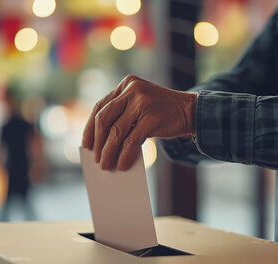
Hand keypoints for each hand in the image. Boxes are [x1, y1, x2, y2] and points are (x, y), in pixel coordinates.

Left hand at [82, 75, 196, 170]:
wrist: (192, 111)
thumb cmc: (163, 113)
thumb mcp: (141, 105)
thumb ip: (123, 115)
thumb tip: (100, 143)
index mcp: (126, 84)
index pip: (100, 107)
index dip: (90, 128)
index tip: (85, 145)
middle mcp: (131, 89)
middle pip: (104, 119)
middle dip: (97, 142)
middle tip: (96, 159)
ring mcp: (142, 103)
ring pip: (115, 132)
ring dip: (108, 152)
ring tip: (106, 165)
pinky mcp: (151, 118)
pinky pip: (131, 141)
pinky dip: (124, 156)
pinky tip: (121, 165)